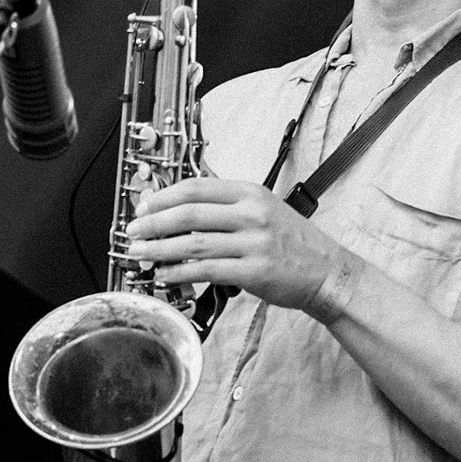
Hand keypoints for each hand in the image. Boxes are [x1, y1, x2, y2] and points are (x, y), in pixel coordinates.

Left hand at [122, 177, 345, 313]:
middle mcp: (251, 215)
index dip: (163, 196)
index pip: (197, 187)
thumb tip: (183, 206)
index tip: (143, 205)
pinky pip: (206, 270)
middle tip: (133, 230)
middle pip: (189, 213)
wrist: (327, 272)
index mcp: (251, 193)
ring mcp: (254, 244)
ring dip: (159, 248)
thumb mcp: (265, 209)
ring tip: (140, 253)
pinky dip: (179, 273)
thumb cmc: (294, 243)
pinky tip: (164, 274)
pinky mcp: (254, 272)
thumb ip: (229, 206)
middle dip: (153, 222)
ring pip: (193, 243)